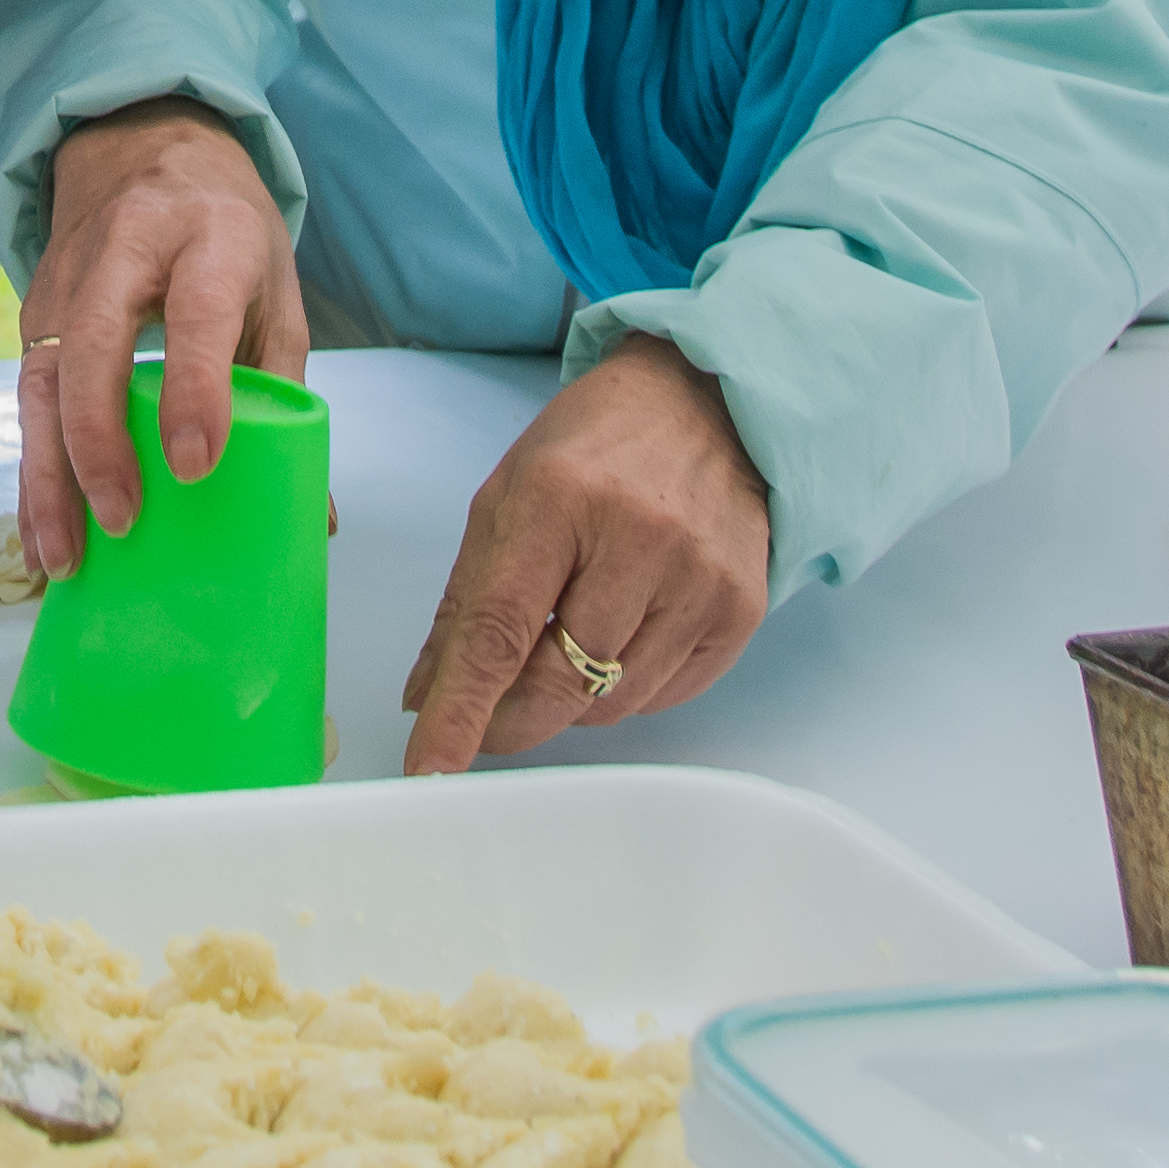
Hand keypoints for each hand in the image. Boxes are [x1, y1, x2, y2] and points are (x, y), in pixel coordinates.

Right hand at [12, 96, 312, 581]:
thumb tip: (315, 515)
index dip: (194, 390)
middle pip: (94, 344)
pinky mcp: (34, 315)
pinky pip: (27, 400)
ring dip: (47, 474)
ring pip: (43, 381)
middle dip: (100, 439)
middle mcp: (126, 252)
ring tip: (64, 558)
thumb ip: (284, 389)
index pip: (195, 312)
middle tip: (123, 519)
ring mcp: (67, 282)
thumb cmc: (224, 232)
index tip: (196, 466)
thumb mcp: (274, 288)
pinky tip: (43, 533)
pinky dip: (32, 471)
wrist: (143, 144)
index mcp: (208, 236)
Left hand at [399, 338, 771, 773]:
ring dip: (570, 700)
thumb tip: (426, 694)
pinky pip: (664, 697)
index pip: (500, 628)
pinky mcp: (742, 608)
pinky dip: (625, 690)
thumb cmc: (595, 448)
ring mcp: (700, 576)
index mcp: (560, 497)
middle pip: (561, 681)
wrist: (702, 405)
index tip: (429, 762)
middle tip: (485, 720)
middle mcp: (639, 537)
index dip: (461, 708)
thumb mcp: (508, 496)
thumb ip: (465, 601)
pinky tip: (618, 638)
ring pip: (612, 702)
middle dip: (510, 720)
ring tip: (565, 642)